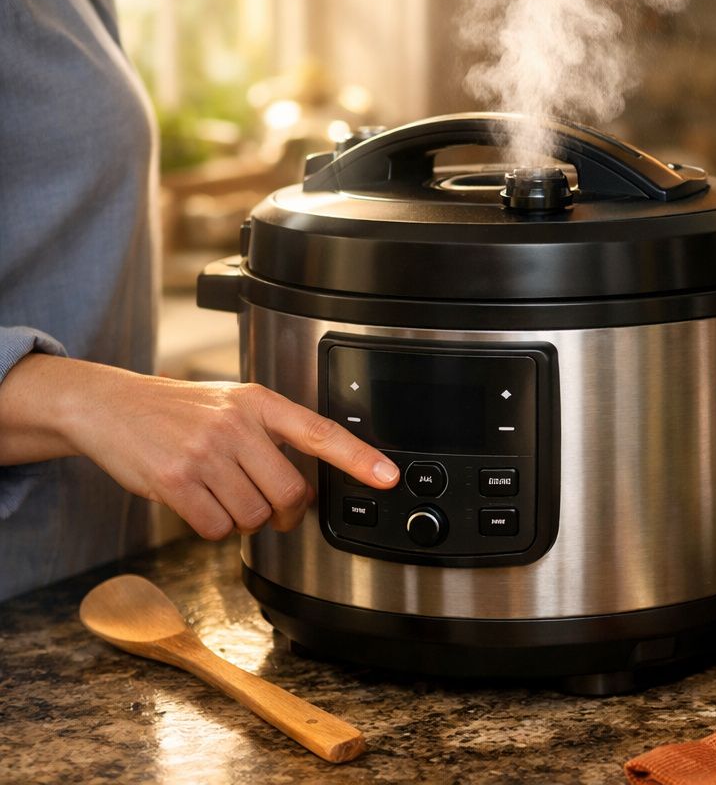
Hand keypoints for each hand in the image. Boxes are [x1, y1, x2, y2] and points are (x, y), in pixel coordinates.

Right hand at [0, 354, 398, 539]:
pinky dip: (212, 527)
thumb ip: (272, 433)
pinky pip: (216, 528)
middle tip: (273, 512)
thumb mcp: (233, 403)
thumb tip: (310, 482)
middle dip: (285, 514)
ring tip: (221, 495)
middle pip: (290, 493)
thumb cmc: (179, 411)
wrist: (110, 406)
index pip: (321, 432)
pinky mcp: (175, 481)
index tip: (388, 478)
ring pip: (253, 516)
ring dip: (243, 520)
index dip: (359, 458)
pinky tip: (197, 503)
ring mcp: (205, 452)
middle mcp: (236, 425)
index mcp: (259, 403)